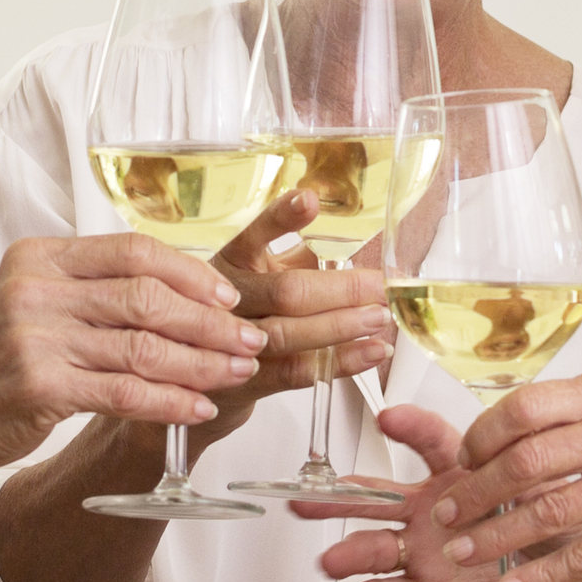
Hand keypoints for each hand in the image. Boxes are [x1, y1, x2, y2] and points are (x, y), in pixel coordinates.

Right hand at [0, 232, 264, 478]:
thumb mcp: (35, 303)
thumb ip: (94, 289)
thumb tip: (182, 291)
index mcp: (40, 258)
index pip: (132, 250)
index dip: (190, 272)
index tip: (228, 295)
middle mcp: (36, 290)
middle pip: (145, 296)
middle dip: (208, 320)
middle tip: (249, 338)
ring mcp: (34, 338)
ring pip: (141, 345)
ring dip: (200, 362)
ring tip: (238, 373)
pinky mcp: (39, 387)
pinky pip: (122, 392)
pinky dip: (168, 402)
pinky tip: (198, 409)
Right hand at [190, 185, 395, 449]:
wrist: (201, 375)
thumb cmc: (245, 314)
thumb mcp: (262, 276)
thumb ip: (302, 260)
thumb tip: (360, 253)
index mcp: (231, 264)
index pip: (253, 235)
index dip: (281, 218)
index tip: (309, 199)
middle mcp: (227, 300)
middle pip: (285, 292)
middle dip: (340, 289)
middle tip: (379, 286)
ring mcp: (232, 343)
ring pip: (290, 334)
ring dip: (341, 327)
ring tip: (379, 319)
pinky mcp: (246, 381)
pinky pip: (298, 372)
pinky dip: (342, 362)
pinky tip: (372, 351)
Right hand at [299, 406, 581, 581]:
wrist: (560, 575)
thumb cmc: (547, 522)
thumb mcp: (541, 481)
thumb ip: (521, 461)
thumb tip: (521, 435)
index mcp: (456, 472)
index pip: (428, 441)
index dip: (409, 428)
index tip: (388, 417)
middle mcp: (430, 509)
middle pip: (374, 498)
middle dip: (339, 499)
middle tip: (308, 499)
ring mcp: (424, 550)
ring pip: (375, 549)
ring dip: (350, 553)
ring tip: (331, 561)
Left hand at [399, 375, 581, 581]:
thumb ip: (569, 423)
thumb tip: (489, 443)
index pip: (527, 406)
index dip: (483, 436)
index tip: (460, 463)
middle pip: (528, 459)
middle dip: (475, 493)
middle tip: (445, 517)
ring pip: (548, 512)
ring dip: (495, 538)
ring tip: (462, 554)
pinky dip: (540, 576)